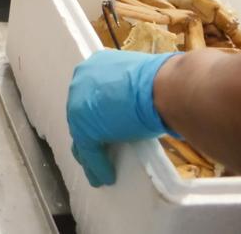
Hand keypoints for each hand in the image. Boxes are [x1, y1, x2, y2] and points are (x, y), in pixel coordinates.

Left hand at [67, 49, 179, 186]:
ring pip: (82, 134)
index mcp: (95, 64)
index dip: (96, 110)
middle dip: (89, 129)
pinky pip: (89, 151)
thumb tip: (138, 105)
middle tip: (99, 145)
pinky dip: (97, 165)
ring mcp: (79, 105)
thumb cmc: (160, 82)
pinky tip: (105, 176)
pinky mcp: (84, 128)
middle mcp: (81, 80)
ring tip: (97, 168)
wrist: (161, 89)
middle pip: (82, 112)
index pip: (91, 92)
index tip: (103, 122)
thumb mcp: (139, 81)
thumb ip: (128, 91)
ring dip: (90, 153)